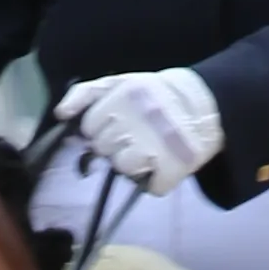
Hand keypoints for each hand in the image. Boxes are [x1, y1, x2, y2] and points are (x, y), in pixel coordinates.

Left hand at [55, 67, 222, 193]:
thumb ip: (86, 93)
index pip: (90, 126)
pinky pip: (151, 187)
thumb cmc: (155, 95)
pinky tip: (164, 165)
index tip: (118, 124)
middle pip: (104, 149)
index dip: (101, 128)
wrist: (207, 104)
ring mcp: (157, 144)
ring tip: (149, 152)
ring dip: (134, 166)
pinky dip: (157, 182)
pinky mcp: (175, 167)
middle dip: (116, 145)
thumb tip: (61, 114)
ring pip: (123, 169)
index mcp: (124, 95)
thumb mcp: (120, 82)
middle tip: (136, 137)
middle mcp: (138, 118)